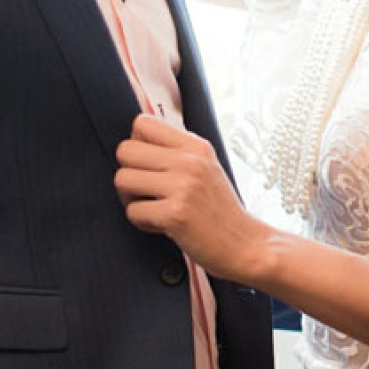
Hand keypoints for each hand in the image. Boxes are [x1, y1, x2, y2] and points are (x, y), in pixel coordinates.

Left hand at [114, 114, 268, 283]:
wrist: (246, 245)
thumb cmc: (221, 211)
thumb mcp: (206, 168)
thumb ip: (177, 152)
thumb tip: (136, 141)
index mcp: (196, 146)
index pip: (142, 123)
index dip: (136, 146)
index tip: (147, 165)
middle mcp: (190, 161)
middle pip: (125, 150)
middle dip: (128, 174)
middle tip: (145, 191)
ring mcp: (183, 186)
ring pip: (122, 179)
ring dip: (131, 200)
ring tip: (153, 208)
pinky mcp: (175, 214)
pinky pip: (133, 211)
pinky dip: (142, 223)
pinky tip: (163, 226)